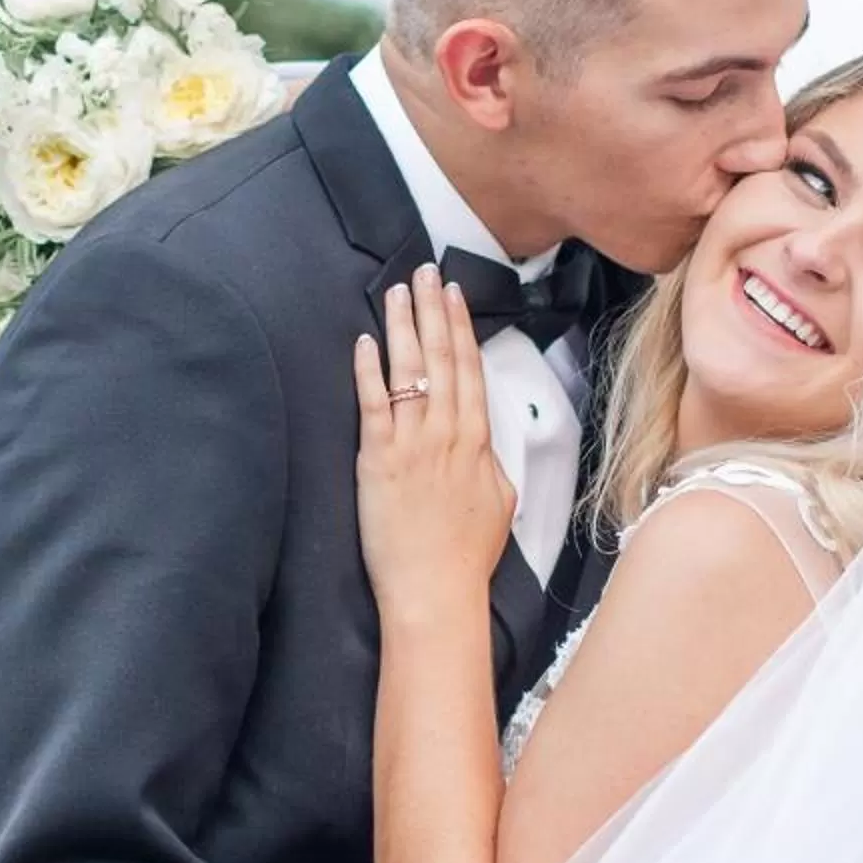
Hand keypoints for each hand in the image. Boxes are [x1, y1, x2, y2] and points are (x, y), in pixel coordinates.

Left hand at [355, 264, 515, 627]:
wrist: (436, 591)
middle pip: (441, 358)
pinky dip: (368, 370)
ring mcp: (412, 444)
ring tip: (396, 291)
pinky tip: (363, 342)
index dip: (461, 327)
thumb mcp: (499, 502)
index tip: (454, 295)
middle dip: (432, 310)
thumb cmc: (466, 556)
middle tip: (425, 272)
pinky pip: (373, 404)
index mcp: (477, 442)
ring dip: (402, 326)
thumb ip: (490, 464)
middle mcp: (446, 434)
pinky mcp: (377, 460)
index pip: (469, 370)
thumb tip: (481, 445)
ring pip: (409, 371)